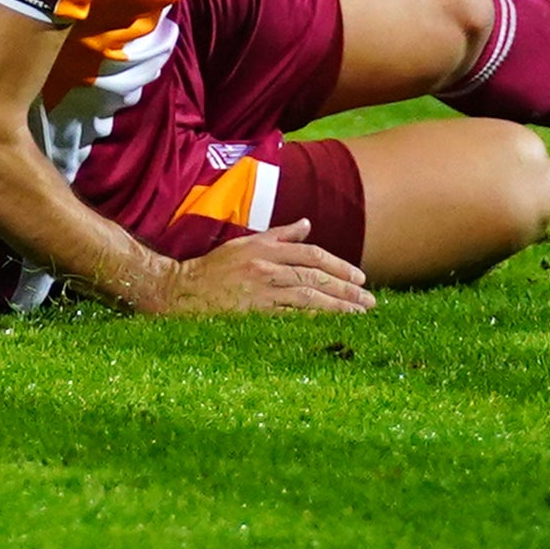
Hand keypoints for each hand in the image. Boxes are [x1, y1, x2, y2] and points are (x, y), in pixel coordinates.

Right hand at [137, 222, 372, 316]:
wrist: (180, 290)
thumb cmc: (213, 268)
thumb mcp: (246, 244)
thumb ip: (279, 235)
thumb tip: (306, 224)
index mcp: (266, 248)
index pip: (312, 255)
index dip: (339, 266)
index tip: (360, 278)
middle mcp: (266, 266)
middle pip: (316, 276)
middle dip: (346, 288)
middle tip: (369, 300)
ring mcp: (260, 290)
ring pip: (308, 296)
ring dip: (337, 305)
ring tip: (359, 314)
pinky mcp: (253, 312)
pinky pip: (290, 316)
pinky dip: (313, 319)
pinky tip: (330, 324)